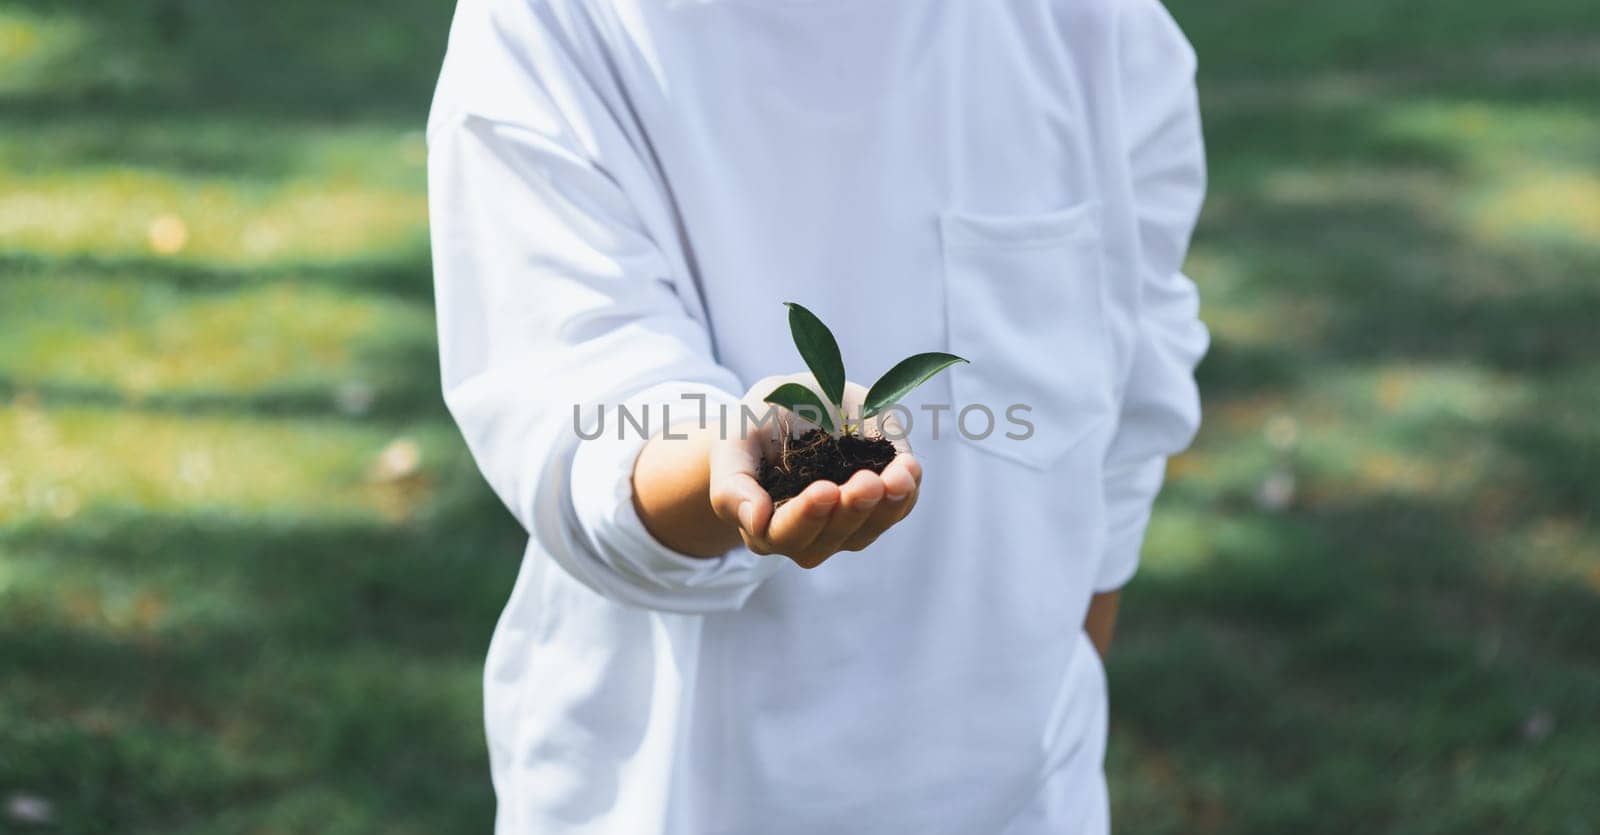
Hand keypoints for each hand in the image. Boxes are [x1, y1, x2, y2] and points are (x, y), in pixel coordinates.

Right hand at [708, 373, 921, 568]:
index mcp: (766, 526)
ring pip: (869, 528)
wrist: (790, 406)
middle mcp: (809, 534)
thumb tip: (755, 521)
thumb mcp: (732, 442)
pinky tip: (909, 468)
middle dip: (851, 510)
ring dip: (887, 506)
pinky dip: (906, 491)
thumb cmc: (754, 428)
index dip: (806, 516)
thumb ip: (733, 486)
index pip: (785, 534)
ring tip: (897, 478)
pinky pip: (898, 507)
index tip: (825, 490)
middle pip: (833, 536)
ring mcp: (847, 522)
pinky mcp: (880, 501)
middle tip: (866, 482)